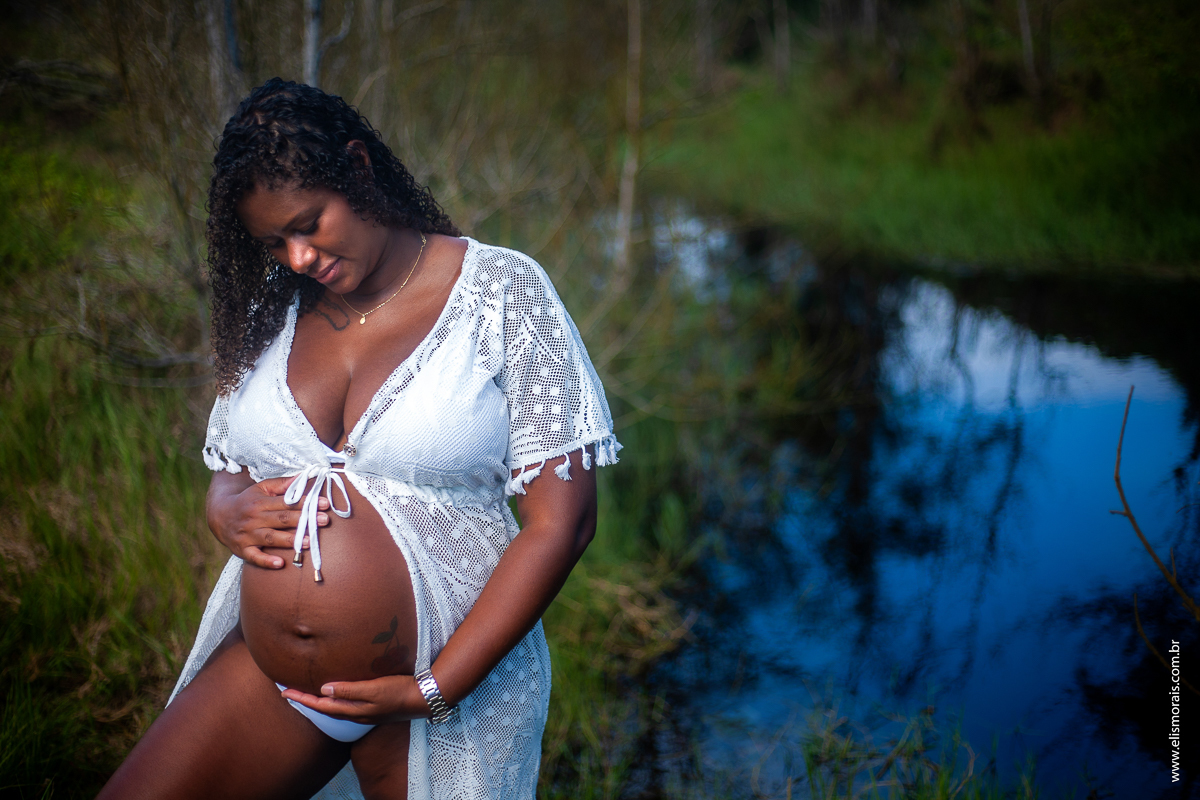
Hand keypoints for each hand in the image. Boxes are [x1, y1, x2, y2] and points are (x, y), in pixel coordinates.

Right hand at [205, 472, 329, 568]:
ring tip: (309, 542)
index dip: (306, 503)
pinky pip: (254, 557)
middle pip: (282, 519)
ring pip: (271, 538)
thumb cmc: (248, 501)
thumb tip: (304, 477)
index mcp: (260, 502)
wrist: (219, 516)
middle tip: (324, 521)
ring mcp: (248, 535)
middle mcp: (254, 519)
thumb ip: (282, 484)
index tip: (325, 504)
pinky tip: (281, 564)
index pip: (287, 503)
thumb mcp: (262, 488)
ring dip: (290, 540)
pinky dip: (266, 561)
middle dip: (304, 520)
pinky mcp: (242, 550)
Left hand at [279, 675, 428, 723]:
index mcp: (353, 710)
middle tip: (288, 691)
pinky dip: (334, 699)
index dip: (302, 698)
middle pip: (324, 708)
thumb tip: (324, 689)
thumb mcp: (374, 689)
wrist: (423, 699)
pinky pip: (346, 704)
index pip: (321, 705)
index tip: (284, 691)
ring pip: (334, 707)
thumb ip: (349, 690)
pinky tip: (336, 692)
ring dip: (319, 700)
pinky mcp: (373, 706)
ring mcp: (365, 712)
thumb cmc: (399, 691)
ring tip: (306, 692)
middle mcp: (356, 713)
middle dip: (305, 700)